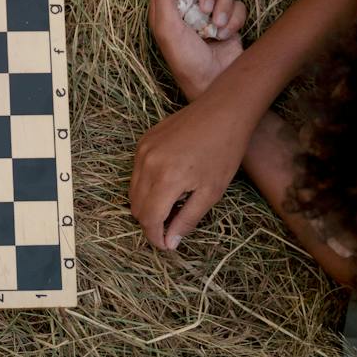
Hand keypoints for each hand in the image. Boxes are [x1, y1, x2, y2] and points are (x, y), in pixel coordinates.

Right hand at [129, 95, 252, 249]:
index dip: (156, 237)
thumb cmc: (223, 152)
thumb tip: (170, 242)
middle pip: (137, 207)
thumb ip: (187, 219)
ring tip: (173, 205)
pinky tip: (169, 184)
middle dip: (151, 223)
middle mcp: (147, 165)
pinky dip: (147, 186)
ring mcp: (142, 151)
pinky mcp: (143, 141)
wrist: (223, 110)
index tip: (167, 246)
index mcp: (165, 180)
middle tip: (173, 226)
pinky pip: (136, 173)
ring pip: (133, 191)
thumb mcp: (211, 192)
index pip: (149, 219)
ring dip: (148, 205)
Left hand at [149, 0, 248, 101]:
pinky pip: (237, 5)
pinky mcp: (228, 20)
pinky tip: (226, 35)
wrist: (214, 82)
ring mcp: (208, 12)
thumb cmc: (186, 61)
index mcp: (166, 6)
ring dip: (223, 8)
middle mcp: (187, 6)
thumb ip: (164, 0)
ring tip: (218, 29)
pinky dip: (235, 19)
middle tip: (206, 11)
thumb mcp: (167, 31)